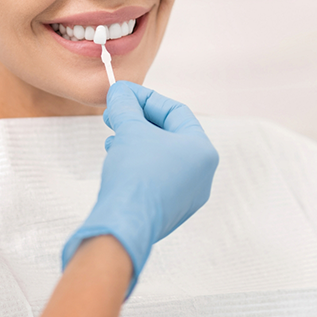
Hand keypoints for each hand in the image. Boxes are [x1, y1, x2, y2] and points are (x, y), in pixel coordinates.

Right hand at [62, 81, 218, 294]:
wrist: (124, 224)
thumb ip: (126, 106)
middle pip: (168, 133)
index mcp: (202, 151)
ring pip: (160, 155)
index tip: (122, 94)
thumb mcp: (130, 129)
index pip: (175, 111)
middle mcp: (201, 174)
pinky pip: (156, 176)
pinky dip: (137, 161)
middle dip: (138, 119)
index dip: (145, 98)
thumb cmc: (135, 176)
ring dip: (135, 140)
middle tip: (115, 113)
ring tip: (113, 135)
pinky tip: (118, 157)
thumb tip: (119, 92)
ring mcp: (187, 194)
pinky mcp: (169, 209)